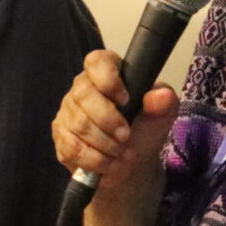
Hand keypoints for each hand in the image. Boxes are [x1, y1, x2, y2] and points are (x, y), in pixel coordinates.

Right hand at [52, 51, 178, 216]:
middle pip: (84, 95)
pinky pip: (72, 147)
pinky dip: (96, 160)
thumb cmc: (144, 129)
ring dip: (105, 143)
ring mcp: (68, 112)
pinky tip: (110, 163)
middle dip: (108, 120)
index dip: (107, 78)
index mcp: (107, 73)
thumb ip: (163, 104)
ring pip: (79, 124)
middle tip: (126, 136)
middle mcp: (82, 88)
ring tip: (123, 152)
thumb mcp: (160, 117)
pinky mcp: (62, 137)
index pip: (97, 62)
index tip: (125, 99)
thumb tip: (162, 96)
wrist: (132, 162)